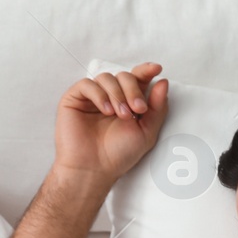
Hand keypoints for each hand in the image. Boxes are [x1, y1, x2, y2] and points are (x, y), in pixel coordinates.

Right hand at [51, 62, 169, 189]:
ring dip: (117, 94)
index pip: (137, 79)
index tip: (156, 69)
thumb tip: (163, 81)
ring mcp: (93, 97)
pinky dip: (100, 94)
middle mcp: (111, 97)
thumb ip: (157, 107)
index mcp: (128, 102)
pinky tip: (106, 110)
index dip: (146, 71)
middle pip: (124, 76)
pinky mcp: (75, 99)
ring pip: (106, 77)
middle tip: (138, 109)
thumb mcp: (147, 131)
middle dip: (133, 90)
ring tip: (120, 115)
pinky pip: (87, 84)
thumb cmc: (119, 154)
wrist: (94, 168)